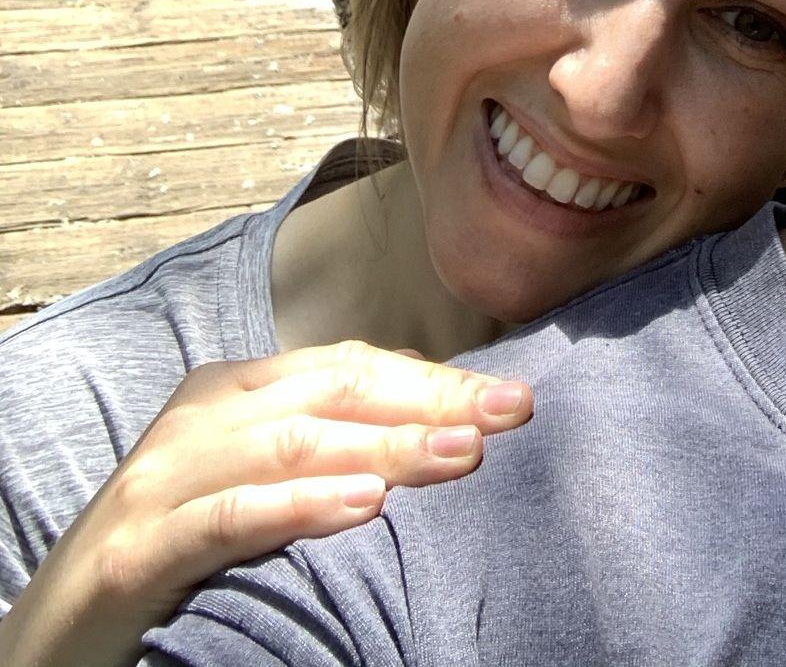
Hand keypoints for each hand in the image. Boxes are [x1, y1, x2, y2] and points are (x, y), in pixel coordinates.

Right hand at [0, 340, 531, 666]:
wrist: (49, 639)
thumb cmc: (176, 552)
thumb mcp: (258, 485)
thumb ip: (330, 450)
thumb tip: (446, 435)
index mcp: (237, 391)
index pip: (355, 369)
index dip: (437, 381)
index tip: (513, 399)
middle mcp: (203, 417)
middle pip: (337, 392)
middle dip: (432, 401)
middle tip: (513, 413)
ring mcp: (166, 478)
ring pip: (294, 444)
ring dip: (387, 447)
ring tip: (463, 455)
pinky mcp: (137, 548)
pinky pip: (230, 516)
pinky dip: (301, 505)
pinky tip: (365, 505)